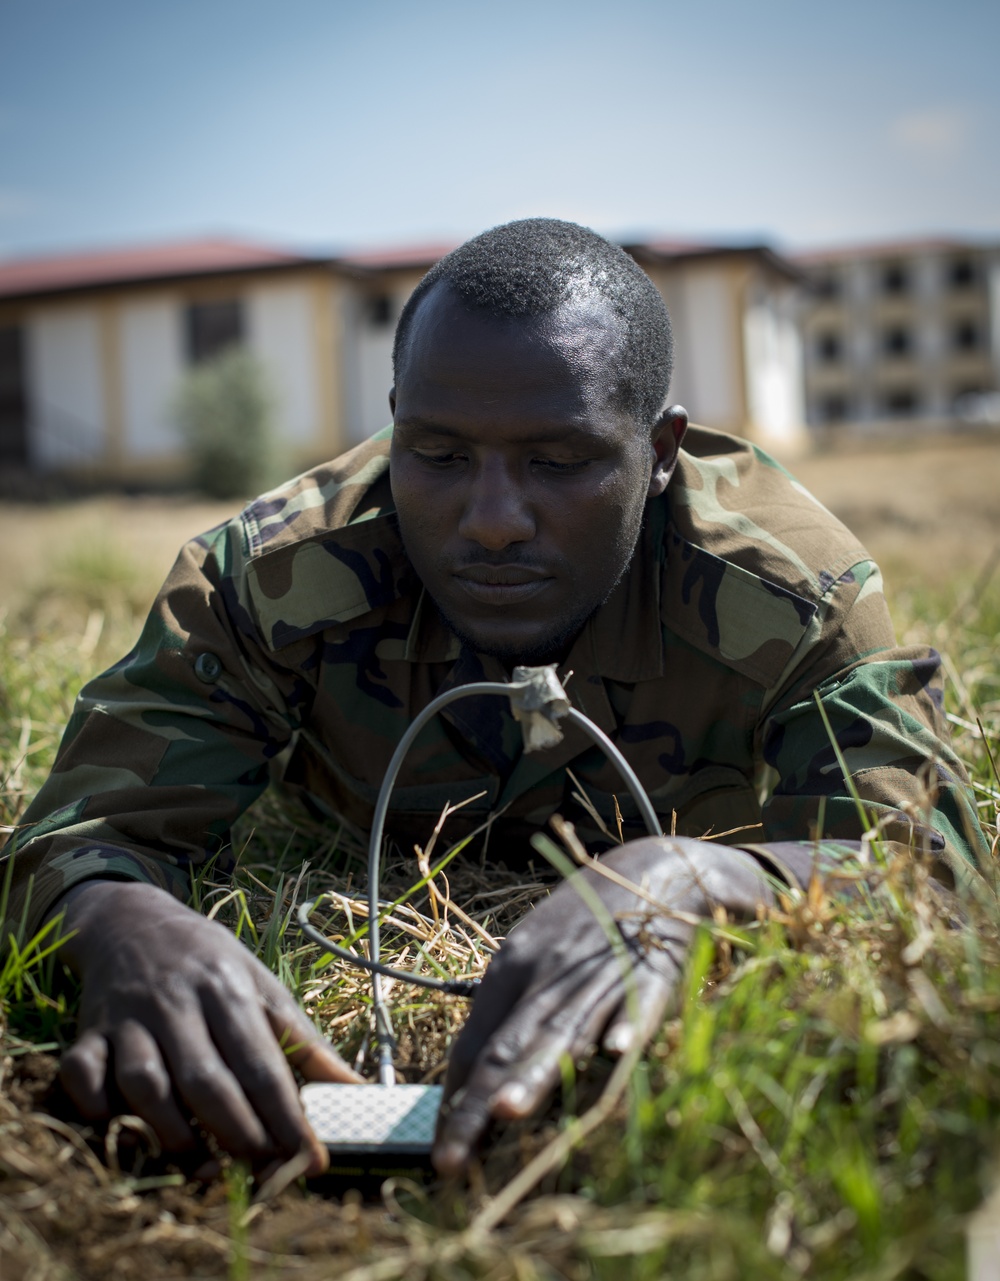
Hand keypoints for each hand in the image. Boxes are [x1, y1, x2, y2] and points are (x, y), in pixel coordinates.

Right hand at [51, 881, 360, 1172]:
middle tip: (262, 1172)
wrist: (133, 921)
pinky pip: (81, 1073)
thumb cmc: (208, 963)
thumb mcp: (260, 984)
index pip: (260, 1060)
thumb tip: (354, 1087)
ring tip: (205, 1168)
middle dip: (236, 1132)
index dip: (285, 1114)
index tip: (309, 1158)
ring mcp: (128, 1018)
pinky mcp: (88, 1032)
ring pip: (144, 1081)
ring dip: (172, 1131)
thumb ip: (301, 1039)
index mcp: (227, 989)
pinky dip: (96, 1106)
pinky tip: (123, 1130)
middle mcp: (176, 1003)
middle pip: (204, 1076)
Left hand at [432, 836, 773, 1174]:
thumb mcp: (533, 954)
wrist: (652, 869)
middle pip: (506, 1046)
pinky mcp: (651, 971)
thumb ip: (507, 1012)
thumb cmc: (585, 925)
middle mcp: (546, 974)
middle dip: (475, 1107)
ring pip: (564, 1030)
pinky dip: (626, 1023)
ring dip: (537, 1070)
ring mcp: (597, 974)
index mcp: (511, 969)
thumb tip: (470, 1075)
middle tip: (450, 1161)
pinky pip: (637, 1001)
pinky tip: (614, 1051)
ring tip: (506, 1110)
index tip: (439, 1153)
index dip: (453, 1098)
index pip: (473, 1043)